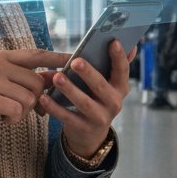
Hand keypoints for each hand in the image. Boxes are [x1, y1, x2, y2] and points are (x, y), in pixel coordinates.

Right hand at [0, 48, 69, 144]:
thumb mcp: (1, 83)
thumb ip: (24, 79)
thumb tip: (54, 78)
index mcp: (2, 57)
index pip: (36, 54)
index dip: (57, 57)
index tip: (76, 58)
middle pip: (37, 82)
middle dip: (36, 100)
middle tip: (24, 109)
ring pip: (29, 97)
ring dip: (22, 111)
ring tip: (7, 113)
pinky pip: (17, 109)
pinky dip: (13, 119)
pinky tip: (2, 118)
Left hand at [37, 40, 132, 157]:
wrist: (91, 135)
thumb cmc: (97, 100)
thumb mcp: (109, 86)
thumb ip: (116, 66)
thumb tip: (132, 45)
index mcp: (120, 88)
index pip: (122, 71)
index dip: (119, 57)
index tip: (113, 41)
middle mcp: (114, 103)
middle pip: (100, 86)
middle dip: (88, 73)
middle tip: (75, 61)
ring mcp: (99, 118)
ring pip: (83, 103)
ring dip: (70, 89)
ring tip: (57, 77)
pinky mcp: (83, 128)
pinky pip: (67, 117)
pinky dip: (55, 108)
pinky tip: (43, 98)